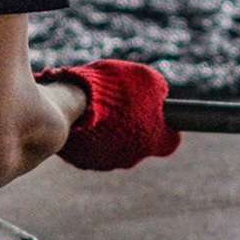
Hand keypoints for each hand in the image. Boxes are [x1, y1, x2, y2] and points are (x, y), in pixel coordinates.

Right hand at [37, 59, 180, 170]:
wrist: (69, 104)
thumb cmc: (111, 88)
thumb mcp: (144, 77)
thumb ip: (157, 88)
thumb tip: (159, 93)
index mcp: (155, 140)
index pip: (170, 141)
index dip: (165, 127)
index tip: (157, 113)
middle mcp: (133, 157)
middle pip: (140, 143)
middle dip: (133, 126)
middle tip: (122, 103)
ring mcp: (107, 162)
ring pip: (114, 146)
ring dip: (110, 130)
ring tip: (98, 107)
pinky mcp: (83, 162)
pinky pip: (90, 148)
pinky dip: (89, 135)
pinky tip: (82, 117)